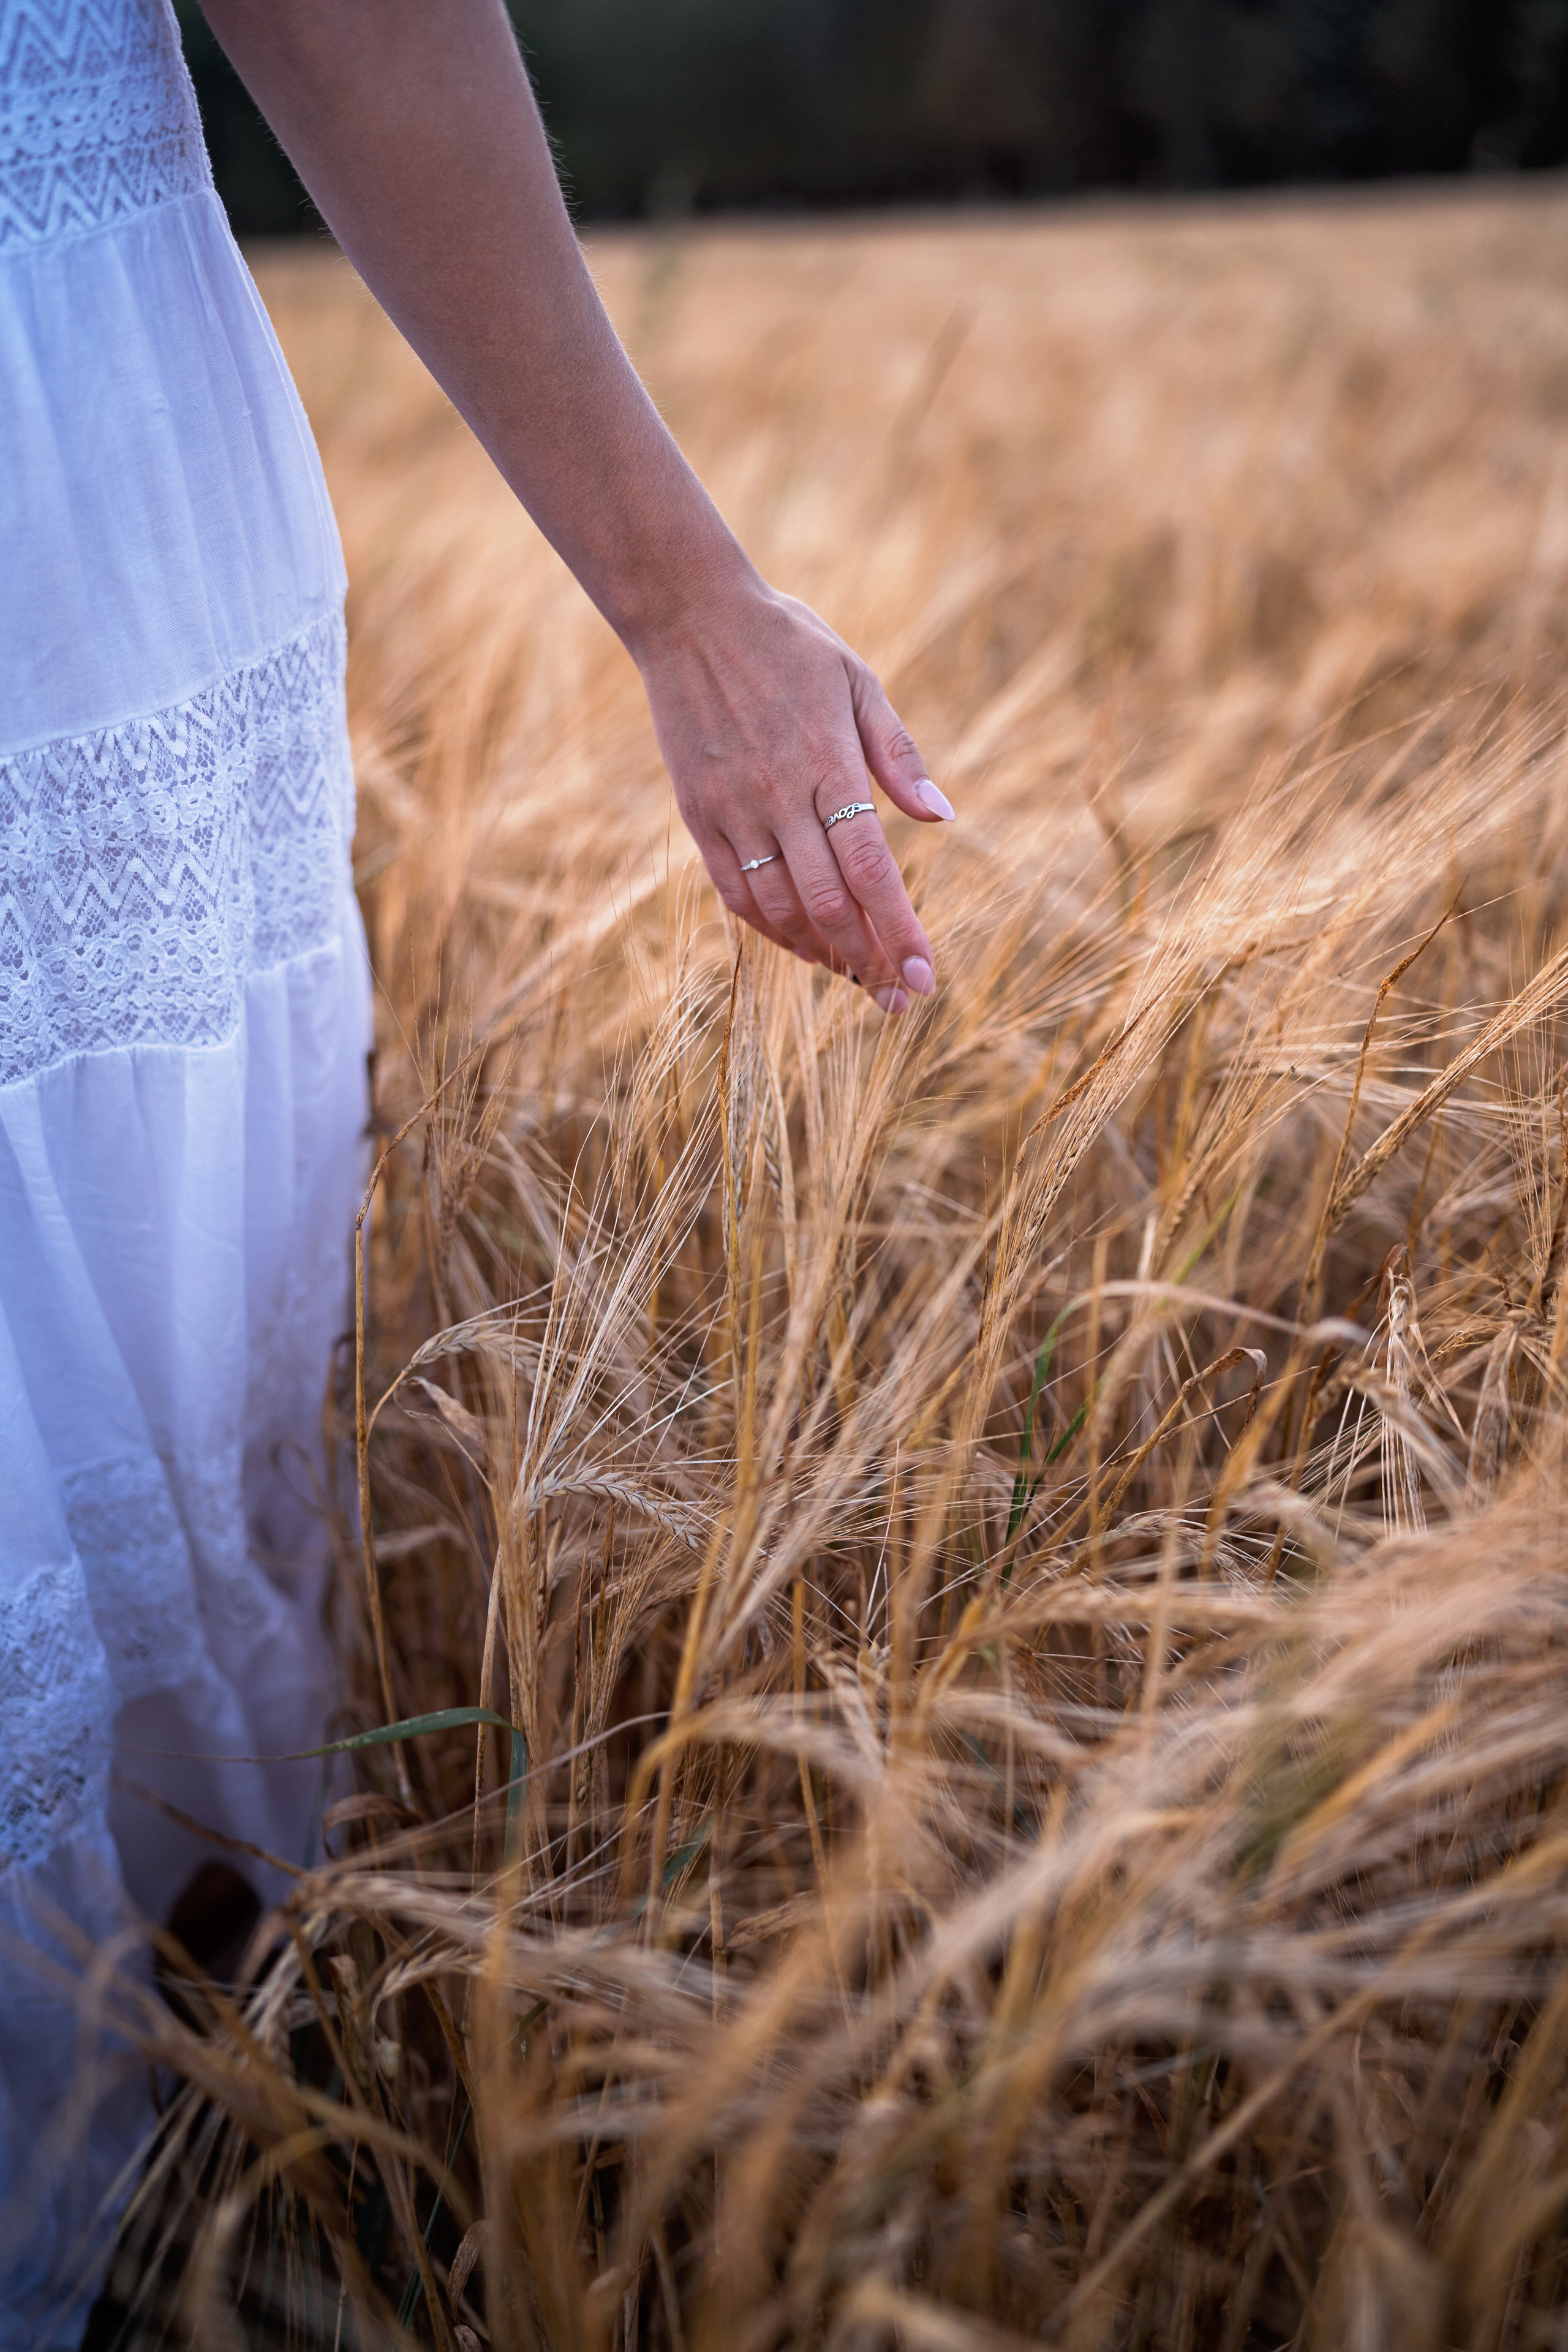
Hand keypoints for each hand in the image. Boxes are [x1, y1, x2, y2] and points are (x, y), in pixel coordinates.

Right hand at [634, 576, 954, 1013]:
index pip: (870, 870)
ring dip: (822, 954)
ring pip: (779, 910)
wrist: (689, 616)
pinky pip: (736, 892)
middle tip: (901, 998)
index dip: (898, 931)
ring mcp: (733, 811)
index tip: (924, 978)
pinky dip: (771, 929)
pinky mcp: (700, 815)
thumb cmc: (787, 643)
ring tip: (858, 977)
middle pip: (829, 905)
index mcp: (828, 764)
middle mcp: (778, 797)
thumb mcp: (858, 679)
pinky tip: (803, 945)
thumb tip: (942, 818)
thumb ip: (898, 755)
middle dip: (869, 961)